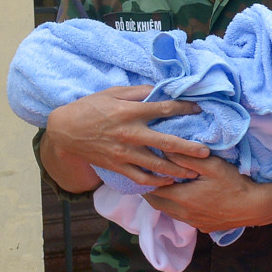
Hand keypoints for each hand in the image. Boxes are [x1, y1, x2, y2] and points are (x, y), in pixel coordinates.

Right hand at [43, 85, 207, 187]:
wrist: (64, 130)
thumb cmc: (90, 107)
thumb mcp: (112, 93)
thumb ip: (138, 92)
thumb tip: (162, 89)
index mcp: (129, 112)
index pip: (164, 109)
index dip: (184, 107)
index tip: (199, 108)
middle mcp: (129, 134)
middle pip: (166, 143)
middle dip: (189, 148)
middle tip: (207, 153)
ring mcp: (124, 153)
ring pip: (157, 165)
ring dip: (178, 170)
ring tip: (194, 173)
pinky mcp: (118, 166)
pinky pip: (141, 178)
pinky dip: (157, 182)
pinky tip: (169, 181)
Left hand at [143, 154, 271, 234]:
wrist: (256, 207)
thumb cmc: (235, 184)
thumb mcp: (212, 166)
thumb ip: (186, 158)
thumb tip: (164, 150)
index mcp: (182, 198)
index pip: (152, 190)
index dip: (144, 179)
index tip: (142, 169)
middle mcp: (183, 214)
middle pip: (156, 203)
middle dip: (150, 190)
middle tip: (147, 177)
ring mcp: (193, 222)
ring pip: (168, 212)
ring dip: (163, 199)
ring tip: (164, 186)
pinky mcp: (203, 227)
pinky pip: (182, 218)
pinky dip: (176, 208)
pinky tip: (184, 199)